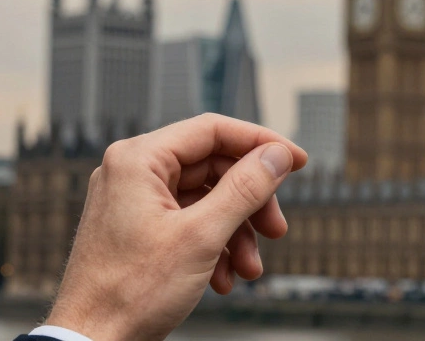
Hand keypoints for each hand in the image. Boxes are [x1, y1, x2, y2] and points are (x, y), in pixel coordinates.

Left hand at [45, 114, 307, 340]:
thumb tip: (277, 155)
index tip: (296, 162)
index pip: (213, 131)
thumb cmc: (128, 293)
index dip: (261, 144)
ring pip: (206, 199)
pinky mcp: (138, 229)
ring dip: (236, 232)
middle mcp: (132, 173)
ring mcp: (133, 201)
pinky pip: (189, 221)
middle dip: (250, 202)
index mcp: (138, 160)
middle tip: (275, 229)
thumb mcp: (201, 237)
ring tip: (249, 268)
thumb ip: (245, 188)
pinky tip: (224, 278)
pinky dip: (214, 246)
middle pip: (214, 168)